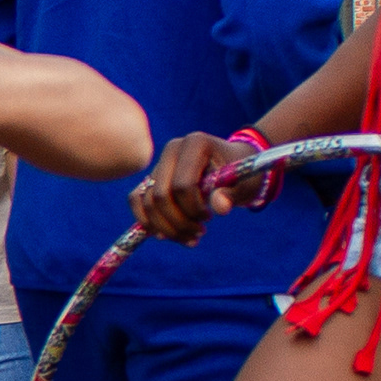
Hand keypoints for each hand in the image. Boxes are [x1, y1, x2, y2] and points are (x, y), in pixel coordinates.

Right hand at [134, 133, 252, 243]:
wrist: (233, 166)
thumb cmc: (240, 174)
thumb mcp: (243, 184)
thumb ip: (231, 195)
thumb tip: (221, 208)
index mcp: (195, 143)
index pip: (183, 184)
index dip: (193, 208)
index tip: (210, 217)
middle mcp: (172, 149)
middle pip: (160, 195)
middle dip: (178, 222)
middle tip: (199, 232)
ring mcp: (159, 163)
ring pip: (147, 202)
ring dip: (166, 227)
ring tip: (189, 237)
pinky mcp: (151, 177)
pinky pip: (137, 200)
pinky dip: (147, 221)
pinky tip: (163, 235)